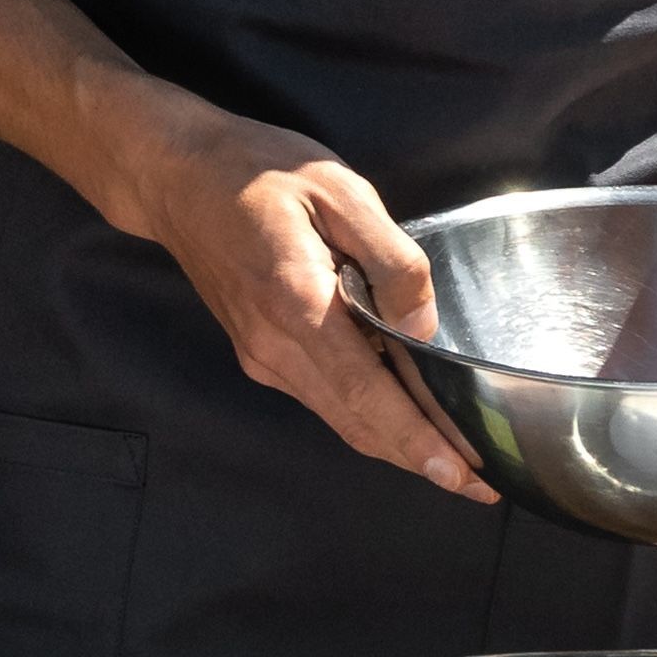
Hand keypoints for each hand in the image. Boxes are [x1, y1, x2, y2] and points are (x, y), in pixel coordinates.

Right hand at [81, 80, 496, 502]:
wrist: (175, 175)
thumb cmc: (257, 169)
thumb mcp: (337, 188)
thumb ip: (391, 258)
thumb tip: (422, 327)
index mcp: (298, 305)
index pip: (370, 394)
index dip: (421, 441)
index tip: (468, 478)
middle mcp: (275, 347)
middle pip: (359, 423)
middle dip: (421, 459)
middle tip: (481, 487)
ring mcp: (260, 356)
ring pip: (340, 418)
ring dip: (395, 443)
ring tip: (452, 457)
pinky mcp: (255, 354)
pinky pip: (321, 398)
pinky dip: (365, 415)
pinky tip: (400, 410)